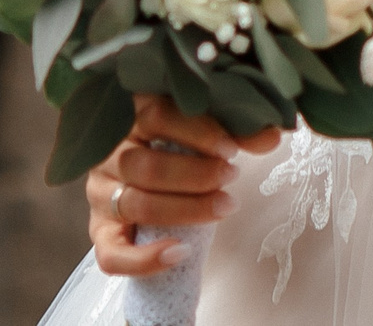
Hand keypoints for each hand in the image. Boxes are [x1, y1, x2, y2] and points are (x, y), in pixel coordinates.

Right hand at [86, 97, 283, 277]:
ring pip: (136, 205)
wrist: (152, 174)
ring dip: (185, 210)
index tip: (231, 149)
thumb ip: (236, 131)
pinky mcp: (100, 231)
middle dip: (195, 175)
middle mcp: (108, 153)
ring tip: (225, 207)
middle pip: (144, 165)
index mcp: (130, 114)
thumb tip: (272, 135)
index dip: (196, 133)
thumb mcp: (206, 130)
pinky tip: (179, 253)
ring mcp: (100, 194)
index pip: (155, 115)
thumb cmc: (180, 143)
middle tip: (232, 178)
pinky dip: (144, 259)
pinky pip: (110, 254)